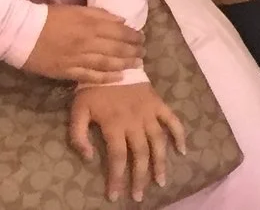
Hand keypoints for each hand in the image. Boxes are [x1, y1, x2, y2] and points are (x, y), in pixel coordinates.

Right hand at [21, 4, 140, 84]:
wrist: (21, 33)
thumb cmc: (49, 18)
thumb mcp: (77, 10)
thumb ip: (100, 15)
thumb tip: (122, 20)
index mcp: (90, 24)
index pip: (119, 31)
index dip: (133, 35)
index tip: (142, 38)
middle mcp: (87, 42)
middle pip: (116, 48)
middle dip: (133, 51)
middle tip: (143, 52)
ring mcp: (77, 58)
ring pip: (107, 63)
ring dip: (124, 64)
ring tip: (137, 65)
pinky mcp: (66, 72)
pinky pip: (90, 76)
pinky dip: (106, 78)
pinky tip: (118, 78)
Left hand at [70, 80, 185, 204]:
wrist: (112, 63)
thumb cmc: (92, 90)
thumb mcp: (77, 112)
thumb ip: (78, 135)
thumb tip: (89, 158)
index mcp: (114, 125)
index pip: (117, 157)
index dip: (117, 178)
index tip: (115, 196)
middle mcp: (135, 122)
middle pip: (140, 154)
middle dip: (139, 177)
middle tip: (138, 196)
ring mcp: (150, 113)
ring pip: (158, 142)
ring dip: (160, 163)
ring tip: (161, 180)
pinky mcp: (159, 104)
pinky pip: (173, 121)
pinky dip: (179, 135)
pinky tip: (182, 150)